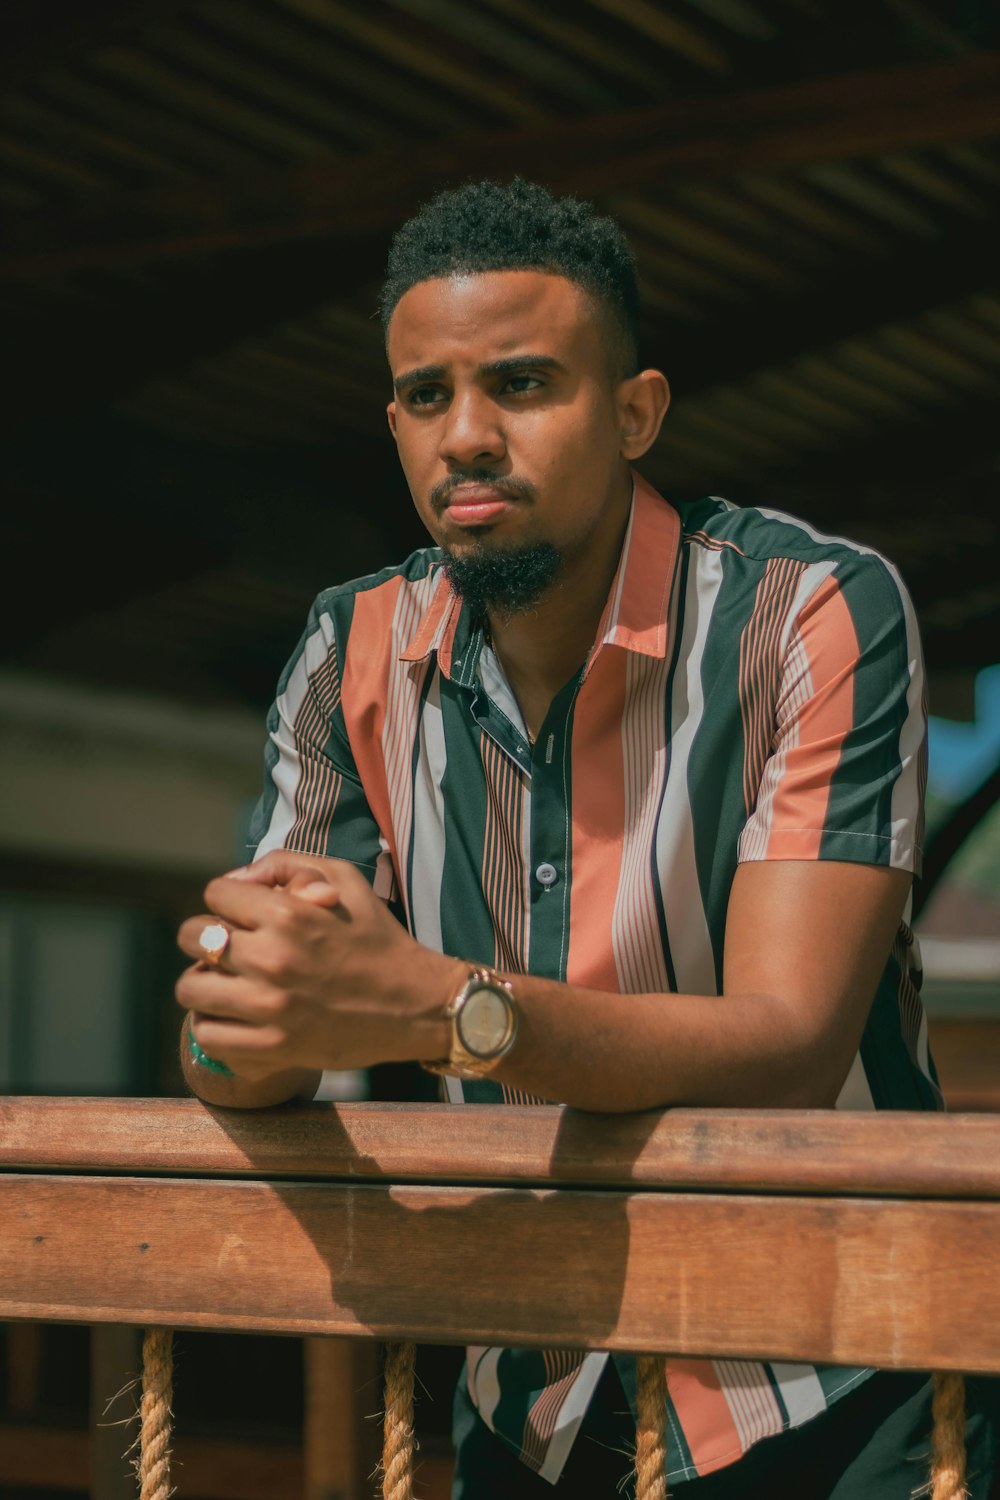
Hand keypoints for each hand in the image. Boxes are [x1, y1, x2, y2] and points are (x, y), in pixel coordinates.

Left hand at [177, 853, 460, 1080]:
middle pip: (193, 937)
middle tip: (229, 950)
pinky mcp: (271, 1048)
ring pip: (190, 987)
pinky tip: (235, 1017)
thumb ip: (287, 864)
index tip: (242, 915)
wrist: (416, 1005)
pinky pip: (208, 1034)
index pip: (216, 894)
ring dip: (204, 983)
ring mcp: (269, 1006)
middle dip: (207, 938)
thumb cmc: (379, 939)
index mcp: (289, 914)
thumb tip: (238, 878)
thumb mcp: (345, 880)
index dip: (227, 900)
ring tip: (227, 985)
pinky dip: (214, 1025)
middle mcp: (272, 958)